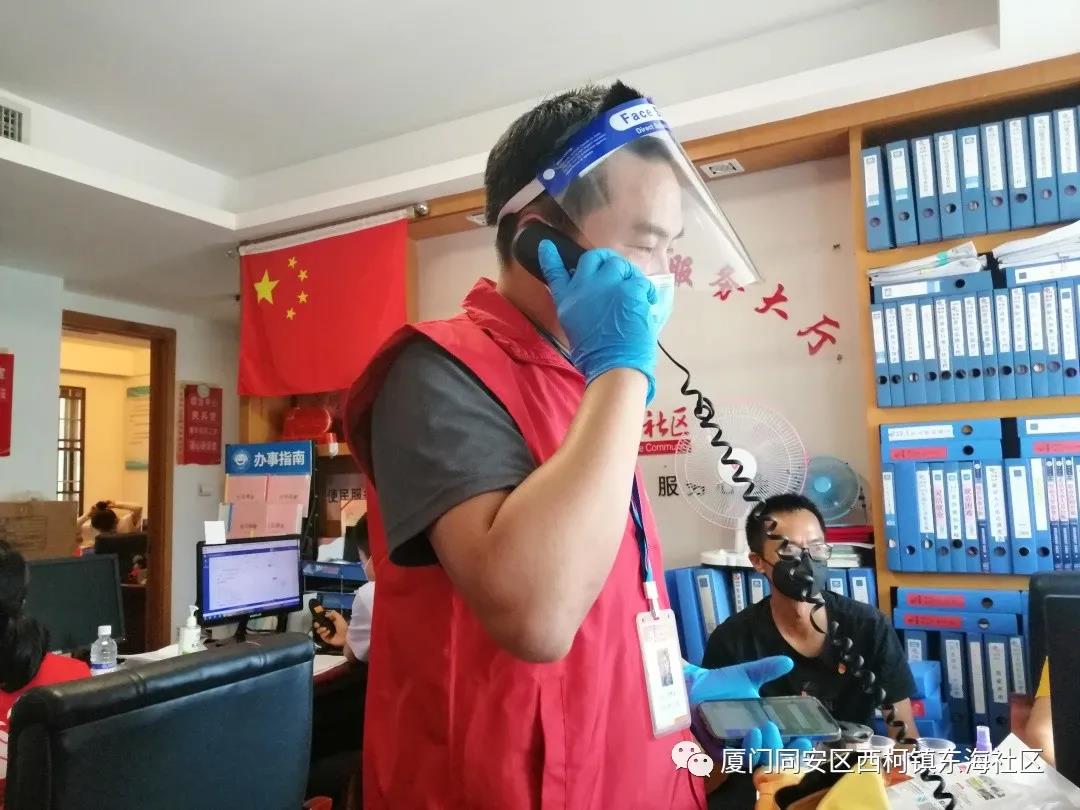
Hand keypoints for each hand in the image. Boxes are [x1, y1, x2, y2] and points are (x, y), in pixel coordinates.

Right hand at [313, 608, 347, 647]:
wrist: (346, 635)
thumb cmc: (342, 625)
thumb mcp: (339, 617)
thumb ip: (333, 613)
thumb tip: (325, 614)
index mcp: (330, 622)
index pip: (321, 620)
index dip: (318, 618)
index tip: (317, 617)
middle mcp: (327, 627)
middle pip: (318, 626)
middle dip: (316, 624)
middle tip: (318, 624)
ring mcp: (326, 634)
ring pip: (318, 631)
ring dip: (321, 629)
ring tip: (325, 629)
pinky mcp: (326, 639)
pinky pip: (322, 636)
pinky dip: (324, 634)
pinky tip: (328, 632)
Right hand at [538, 241, 659, 402]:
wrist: (614, 366)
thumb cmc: (595, 357)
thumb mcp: (574, 330)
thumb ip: (578, 308)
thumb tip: (588, 299)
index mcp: (567, 301)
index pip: (555, 273)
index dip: (551, 258)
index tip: (547, 245)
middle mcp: (583, 287)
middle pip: (591, 258)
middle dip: (604, 260)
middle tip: (615, 270)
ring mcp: (607, 285)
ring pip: (618, 264)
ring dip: (627, 275)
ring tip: (634, 293)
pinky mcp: (629, 289)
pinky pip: (640, 280)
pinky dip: (646, 292)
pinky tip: (647, 304)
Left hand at [685, 657, 812, 770]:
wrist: (693, 685)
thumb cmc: (720, 683)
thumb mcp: (746, 675)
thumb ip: (767, 669)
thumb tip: (788, 661)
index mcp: (764, 728)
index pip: (788, 744)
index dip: (801, 746)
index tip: (812, 737)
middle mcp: (753, 742)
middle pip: (777, 758)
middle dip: (791, 752)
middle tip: (798, 738)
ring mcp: (736, 748)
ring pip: (759, 760)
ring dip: (769, 747)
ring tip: (770, 728)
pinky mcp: (720, 752)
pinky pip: (736, 758)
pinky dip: (748, 748)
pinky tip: (753, 733)